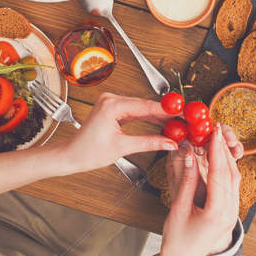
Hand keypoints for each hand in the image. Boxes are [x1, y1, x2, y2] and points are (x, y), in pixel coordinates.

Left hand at [48, 92, 176, 173]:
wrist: (72, 155)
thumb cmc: (88, 152)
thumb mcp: (123, 147)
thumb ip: (149, 142)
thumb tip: (169, 142)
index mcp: (112, 105)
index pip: (146, 106)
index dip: (167, 110)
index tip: (183, 113)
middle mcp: (111, 99)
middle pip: (145, 105)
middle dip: (165, 113)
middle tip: (184, 119)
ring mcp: (111, 103)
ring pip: (141, 107)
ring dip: (158, 116)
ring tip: (176, 123)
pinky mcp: (112, 109)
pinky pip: (135, 111)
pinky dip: (147, 117)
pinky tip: (161, 122)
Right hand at [159, 126, 241, 255]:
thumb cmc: (177, 241)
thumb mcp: (178, 209)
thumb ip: (185, 181)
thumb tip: (188, 155)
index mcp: (217, 213)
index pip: (219, 174)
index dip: (216, 151)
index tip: (213, 133)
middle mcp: (229, 213)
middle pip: (230, 174)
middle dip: (223, 150)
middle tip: (217, 131)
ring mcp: (232, 214)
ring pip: (234, 180)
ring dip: (226, 159)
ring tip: (218, 141)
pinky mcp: (229, 213)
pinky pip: (232, 187)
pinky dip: (226, 170)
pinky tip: (220, 160)